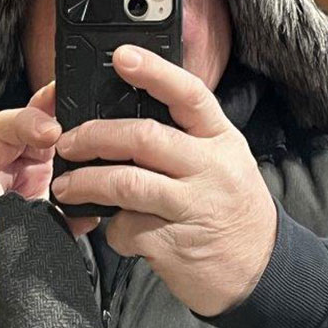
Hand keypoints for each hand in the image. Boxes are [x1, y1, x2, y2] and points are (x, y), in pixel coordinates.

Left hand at [51, 46, 276, 316]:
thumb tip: (126, 115)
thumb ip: (186, 137)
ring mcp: (193, 207)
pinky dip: (112, 229)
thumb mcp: (223, 159)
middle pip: (145, 138)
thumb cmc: (232, 205)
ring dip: (87, 183)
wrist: (261, 271)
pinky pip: (127, 228)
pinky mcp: (173, 244)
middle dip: (96, 136)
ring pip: (127, 184)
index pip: (189, 94)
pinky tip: (116, 229)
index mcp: (221, 139)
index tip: (122, 56)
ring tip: (66, 186)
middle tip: (69, 141)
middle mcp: (210, 168)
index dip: (155, 71)